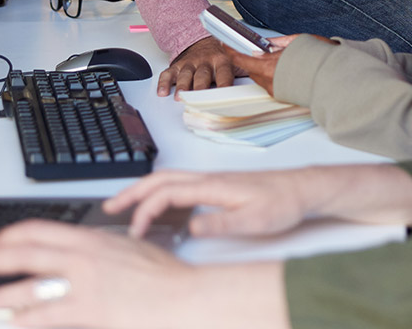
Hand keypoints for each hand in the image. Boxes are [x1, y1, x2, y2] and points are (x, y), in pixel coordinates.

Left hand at [0, 219, 270, 328]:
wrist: (183, 295)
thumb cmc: (166, 276)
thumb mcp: (131, 249)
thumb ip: (104, 251)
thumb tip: (86, 256)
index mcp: (95, 238)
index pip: (43, 229)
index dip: (15, 234)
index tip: (0, 240)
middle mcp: (84, 257)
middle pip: (28, 253)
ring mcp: (84, 284)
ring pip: (29, 286)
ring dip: (0, 293)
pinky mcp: (88, 309)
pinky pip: (46, 315)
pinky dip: (26, 318)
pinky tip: (15, 322)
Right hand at [104, 168, 311, 239]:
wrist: (302, 189)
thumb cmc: (282, 202)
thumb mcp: (254, 220)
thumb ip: (221, 224)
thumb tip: (190, 228)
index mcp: (213, 185)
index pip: (168, 193)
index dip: (146, 211)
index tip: (137, 232)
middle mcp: (209, 179)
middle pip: (161, 180)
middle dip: (132, 192)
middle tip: (109, 208)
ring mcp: (212, 181)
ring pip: (169, 181)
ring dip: (144, 192)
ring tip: (125, 208)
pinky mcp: (218, 188)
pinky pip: (181, 187)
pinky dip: (161, 196)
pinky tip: (158, 211)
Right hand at [155, 36, 241, 96]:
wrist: (202, 41)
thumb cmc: (219, 57)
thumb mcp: (233, 61)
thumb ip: (242, 71)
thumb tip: (258, 83)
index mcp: (221, 60)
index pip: (224, 74)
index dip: (224, 84)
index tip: (224, 94)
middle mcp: (205, 62)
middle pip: (202, 75)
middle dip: (199, 86)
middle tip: (197, 97)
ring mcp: (190, 63)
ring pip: (185, 75)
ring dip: (182, 85)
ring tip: (180, 96)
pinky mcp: (177, 65)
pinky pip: (168, 73)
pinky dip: (164, 82)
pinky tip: (162, 91)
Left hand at [240, 34, 332, 95]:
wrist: (333, 79)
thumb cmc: (320, 60)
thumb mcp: (298, 42)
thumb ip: (278, 43)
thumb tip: (267, 44)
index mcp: (270, 66)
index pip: (242, 60)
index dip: (231, 52)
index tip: (225, 45)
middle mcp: (270, 81)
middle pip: (250, 69)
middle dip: (250, 58)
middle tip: (254, 48)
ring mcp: (275, 89)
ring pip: (259, 76)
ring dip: (261, 66)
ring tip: (273, 57)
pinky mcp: (281, 94)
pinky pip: (268, 83)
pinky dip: (270, 73)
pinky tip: (280, 67)